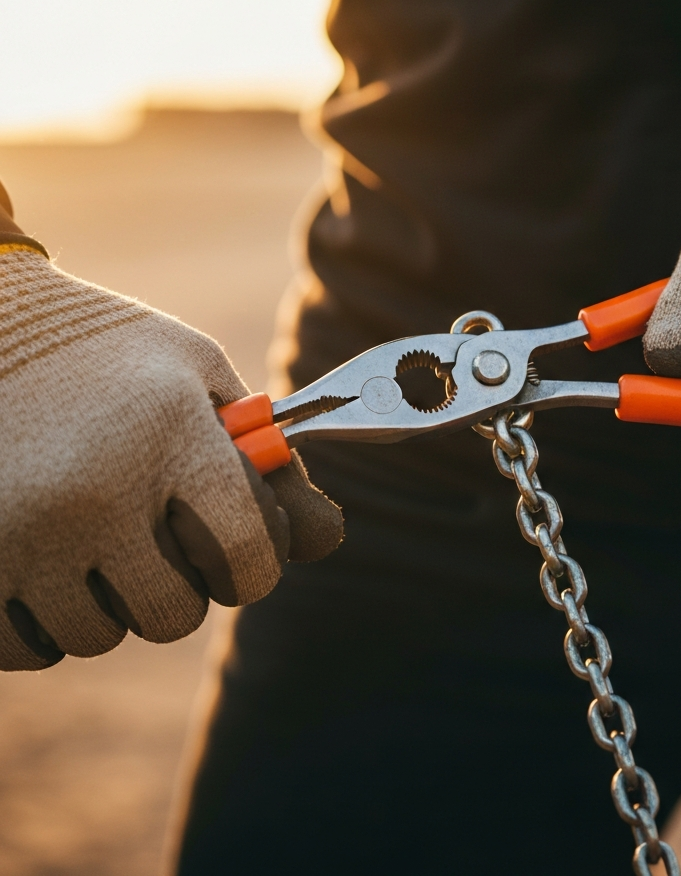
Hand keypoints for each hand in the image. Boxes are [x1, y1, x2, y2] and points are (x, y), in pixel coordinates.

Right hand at [0, 238, 342, 669]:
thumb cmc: (109, 354)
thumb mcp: (199, 374)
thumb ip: (268, 460)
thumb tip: (328, 539)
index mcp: (171, 435)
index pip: (247, 557)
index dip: (254, 564)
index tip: (240, 548)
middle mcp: (98, 492)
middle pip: (174, 614)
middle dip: (178, 581)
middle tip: (154, 531)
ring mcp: (22, 534)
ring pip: (99, 634)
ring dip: (108, 599)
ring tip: (90, 530)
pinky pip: (30, 648)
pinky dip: (43, 616)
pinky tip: (41, 553)